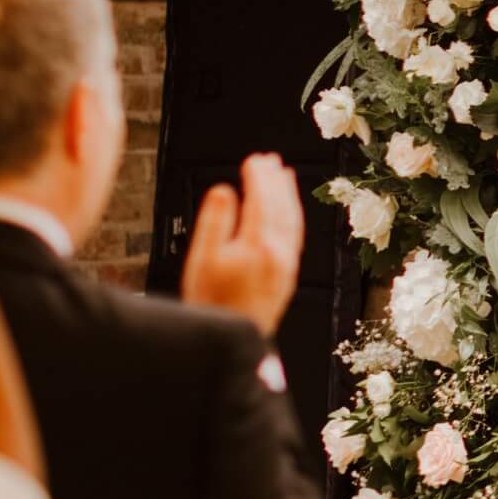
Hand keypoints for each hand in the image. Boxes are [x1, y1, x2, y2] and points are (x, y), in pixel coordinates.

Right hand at [181, 154, 303, 337]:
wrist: (234, 338)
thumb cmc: (212, 301)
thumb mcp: (203, 259)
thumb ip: (215, 222)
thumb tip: (224, 190)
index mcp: (259, 245)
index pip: (263, 201)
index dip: (259, 178)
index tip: (254, 160)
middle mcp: (280, 252)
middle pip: (281, 207)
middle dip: (275, 181)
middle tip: (269, 160)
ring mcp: (287, 263)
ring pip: (292, 221)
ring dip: (288, 196)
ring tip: (284, 175)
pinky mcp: (288, 274)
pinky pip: (294, 236)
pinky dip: (292, 217)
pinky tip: (287, 211)